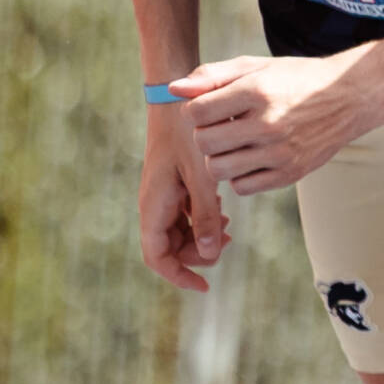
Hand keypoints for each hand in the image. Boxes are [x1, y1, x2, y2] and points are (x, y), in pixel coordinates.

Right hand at [139, 105, 227, 291]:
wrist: (177, 97)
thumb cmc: (186, 132)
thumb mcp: (201, 175)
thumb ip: (206, 214)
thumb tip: (209, 252)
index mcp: (154, 204)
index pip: (157, 256)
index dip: (178, 275)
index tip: (204, 286)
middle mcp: (154, 202)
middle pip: (169, 247)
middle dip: (195, 255)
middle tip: (226, 244)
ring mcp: (163, 193)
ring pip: (178, 231)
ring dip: (201, 237)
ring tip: (229, 228)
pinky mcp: (173, 183)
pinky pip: (184, 213)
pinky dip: (202, 219)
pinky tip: (224, 212)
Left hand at [176, 52, 377, 195]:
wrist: (352, 96)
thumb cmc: (297, 78)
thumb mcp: (256, 67)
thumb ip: (212, 76)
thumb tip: (173, 90)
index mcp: (257, 92)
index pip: (196, 112)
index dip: (196, 111)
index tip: (211, 108)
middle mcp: (269, 123)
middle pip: (203, 143)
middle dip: (205, 135)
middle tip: (222, 127)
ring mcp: (281, 152)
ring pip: (218, 170)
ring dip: (219, 158)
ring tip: (235, 144)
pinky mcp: (291, 173)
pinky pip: (243, 186)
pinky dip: (240, 175)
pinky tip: (252, 157)